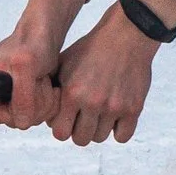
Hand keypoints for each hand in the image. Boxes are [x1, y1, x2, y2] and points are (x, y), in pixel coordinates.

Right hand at [0, 0, 86, 129]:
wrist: (46, 36)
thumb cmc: (32, 43)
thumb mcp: (25, 68)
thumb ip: (22, 97)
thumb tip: (21, 122)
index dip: (12, 112)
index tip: (27, 97)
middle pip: (13, 120)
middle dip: (33, 105)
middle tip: (39, 83)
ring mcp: (9, 97)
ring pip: (27, 119)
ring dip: (43, 103)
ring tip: (44, 81)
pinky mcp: (24, 98)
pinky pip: (37, 115)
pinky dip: (48, 103)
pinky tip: (49, 86)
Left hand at [50, 4, 158, 146]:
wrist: (125, 35)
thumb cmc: (92, 49)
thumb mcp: (64, 63)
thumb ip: (53, 88)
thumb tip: (41, 111)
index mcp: (72, 93)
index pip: (60, 132)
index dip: (61, 127)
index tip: (66, 118)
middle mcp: (93, 102)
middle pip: (80, 139)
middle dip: (78, 130)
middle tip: (82, 118)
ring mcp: (114, 107)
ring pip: (100, 138)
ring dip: (97, 129)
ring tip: (98, 113)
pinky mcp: (134, 108)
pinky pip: (122, 136)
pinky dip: (117, 130)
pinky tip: (113, 117)